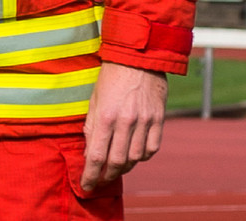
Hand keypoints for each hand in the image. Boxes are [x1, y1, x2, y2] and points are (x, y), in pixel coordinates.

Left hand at [81, 62, 167, 191]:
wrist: (137, 59)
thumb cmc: (110, 78)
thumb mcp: (93, 100)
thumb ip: (92, 127)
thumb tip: (90, 152)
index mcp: (105, 116)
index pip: (97, 155)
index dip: (91, 175)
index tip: (86, 186)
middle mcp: (126, 122)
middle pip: (117, 162)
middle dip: (106, 176)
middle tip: (100, 181)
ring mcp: (144, 122)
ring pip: (135, 158)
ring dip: (124, 168)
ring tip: (115, 169)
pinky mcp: (158, 120)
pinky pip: (151, 148)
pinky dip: (142, 157)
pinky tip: (134, 156)